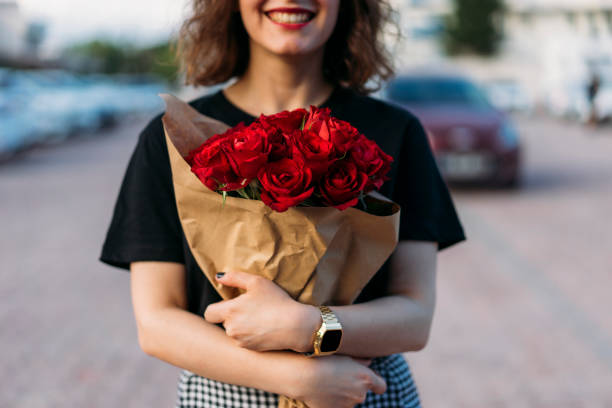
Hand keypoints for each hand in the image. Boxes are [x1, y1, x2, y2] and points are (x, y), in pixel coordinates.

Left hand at [204, 271, 320, 351]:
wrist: (295, 326)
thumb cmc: (277, 301)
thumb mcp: (257, 282)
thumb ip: (234, 277)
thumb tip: (218, 277)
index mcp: (230, 311)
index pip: (209, 313)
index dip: (216, 308)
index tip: (228, 304)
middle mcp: (231, 328)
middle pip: (222, 322)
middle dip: (231, 316)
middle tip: (250, 309)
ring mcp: (240, 341)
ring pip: (233, 332)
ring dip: (240, 326)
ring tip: (259, 318)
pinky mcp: (249, 349)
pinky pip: (243, 341)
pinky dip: (249, 335)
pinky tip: (263, 328)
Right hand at [295, 355, 386, 407]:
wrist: (304, 376)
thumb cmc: (325, 360)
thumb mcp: (346, 355)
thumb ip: (362, 361)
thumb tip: (369, 363)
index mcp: (366, 379)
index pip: (381, 387)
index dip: (376, 384)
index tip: (369, 381)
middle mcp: (360, 394)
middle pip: (362, 393)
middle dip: (353, 387)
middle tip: (338, 377)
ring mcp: (348, 405)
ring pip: (349, 400)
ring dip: (342, 394)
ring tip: (327, 383)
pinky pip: (337, 406)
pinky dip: (332, 401)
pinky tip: (322, 392)